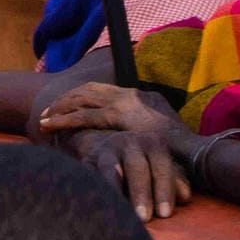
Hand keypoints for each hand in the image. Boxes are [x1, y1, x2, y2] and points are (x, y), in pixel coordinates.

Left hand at [38, 83, 187, 138]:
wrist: (197, 149)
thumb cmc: (182, 149)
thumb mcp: (159, 136)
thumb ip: (143, 134)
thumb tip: (132, 142)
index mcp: (137, 97)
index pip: (100, 91)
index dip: (79, 98)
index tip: (63, 107)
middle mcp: (128, 94)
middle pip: (87, 91)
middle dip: (65, 101)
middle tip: (45, 114)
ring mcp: (123, 102)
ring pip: (80, 100)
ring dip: (59, 109)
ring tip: (42, 120)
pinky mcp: (119, 115)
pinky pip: (83, 115)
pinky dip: (63, 120)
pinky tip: (48, 126)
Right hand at [71, 130, 192, 221]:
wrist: (112, 149)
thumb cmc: (148, 167)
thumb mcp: (164, 171)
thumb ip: (176, 183)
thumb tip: (184, 197)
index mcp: (153, 143)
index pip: (162, 166)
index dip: (164, 190)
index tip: (165, 214)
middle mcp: (129, 141)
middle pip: (136, 167)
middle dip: (140, 193)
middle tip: (144, 218)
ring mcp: (105, 150)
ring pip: (110, 170)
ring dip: (115, 192)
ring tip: (119, 214)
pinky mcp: (86, 160)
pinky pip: (89, 175)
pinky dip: (94, 191)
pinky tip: (98, 208)